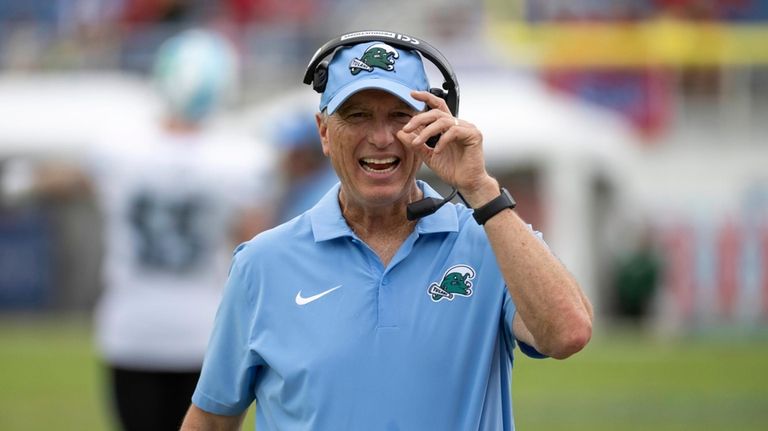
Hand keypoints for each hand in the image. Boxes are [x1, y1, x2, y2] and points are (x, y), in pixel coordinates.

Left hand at [397, 91, 497, 205]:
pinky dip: (442, 141)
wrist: (467, 183)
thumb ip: (416, 144)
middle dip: (419, 119)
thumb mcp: (428, 156)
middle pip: (436, 112)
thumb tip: (400, 133)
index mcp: (449, 126)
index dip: (426, 97)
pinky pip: (454, 131)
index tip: (412, 94)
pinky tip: (437, 151)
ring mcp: (468, 128)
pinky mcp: (474, 135)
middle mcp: (459, 124)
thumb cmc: (452, 170)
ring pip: (443, 121)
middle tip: (407, 129)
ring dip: (427, 131)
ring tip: (418, 143)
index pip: (437, 106)